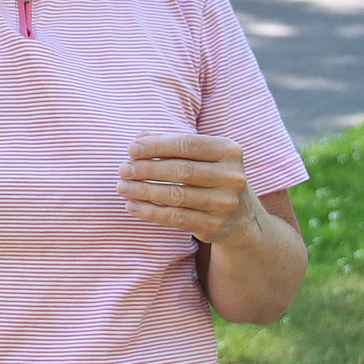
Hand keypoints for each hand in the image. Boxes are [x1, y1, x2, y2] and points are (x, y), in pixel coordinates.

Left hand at [116, 133, 268, 247]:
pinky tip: (131, 206)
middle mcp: (232, 176)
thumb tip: (139, 137)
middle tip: (122, 170)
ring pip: (176, 196)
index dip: (156, 146)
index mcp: (229, 151)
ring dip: (143, 191)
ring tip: (122, 187)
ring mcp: (225, 203)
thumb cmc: (210, 177)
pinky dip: (150, 212)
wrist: (241, 218)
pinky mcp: (214, 226)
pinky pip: (176, 218)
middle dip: (147, 169)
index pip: (187, 144)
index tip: (131, 149)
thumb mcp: (201, 157)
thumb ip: (171, 144)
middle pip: (181, 170)